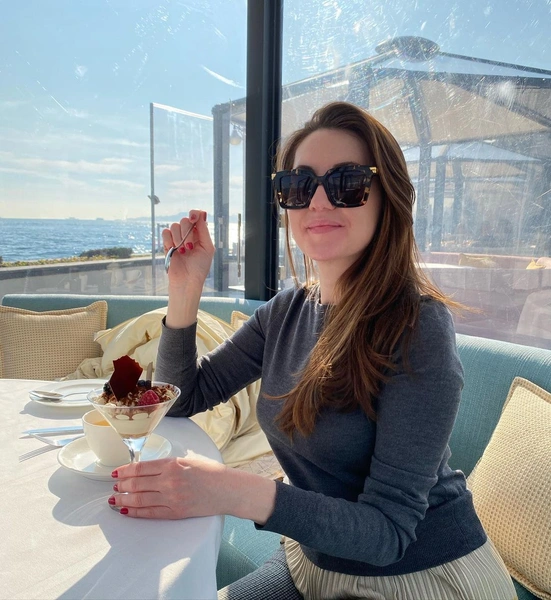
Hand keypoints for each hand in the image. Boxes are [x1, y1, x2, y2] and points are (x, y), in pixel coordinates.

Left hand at [110, 453, 228, 518]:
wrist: (227, 489)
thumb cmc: (210, 472)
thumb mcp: (188, 459)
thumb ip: (168, 464)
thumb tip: (147, 469)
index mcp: (172, 464)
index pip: (140, 468)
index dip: (124, 471)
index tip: (116, 473)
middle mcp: (169, 480)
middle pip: (136, 483)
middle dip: (121, 485)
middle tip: (113, 486)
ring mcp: (171, 497)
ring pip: (139, 498)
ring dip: (123, 499)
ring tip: (114, 499)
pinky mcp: (175, 512)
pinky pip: (150, 512)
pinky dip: (135, 511)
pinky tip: (126, 510)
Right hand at [161, 210, 214, 290]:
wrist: (186, 281)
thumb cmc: (199, 267)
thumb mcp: (207, 248)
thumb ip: (204, 230)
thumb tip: (201, 214)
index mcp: (200, 234)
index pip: (197, 216)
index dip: (195, 214)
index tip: (194, 219)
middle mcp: (189, 234)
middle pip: (185, 220)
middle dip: (187, 233)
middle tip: (189, 247)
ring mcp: (178, 238)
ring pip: (174, 225)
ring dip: (179, 239)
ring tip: (182, 252)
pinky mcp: (167, 244)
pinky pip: (165, 232)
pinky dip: (169, 240)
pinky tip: (173, 249)